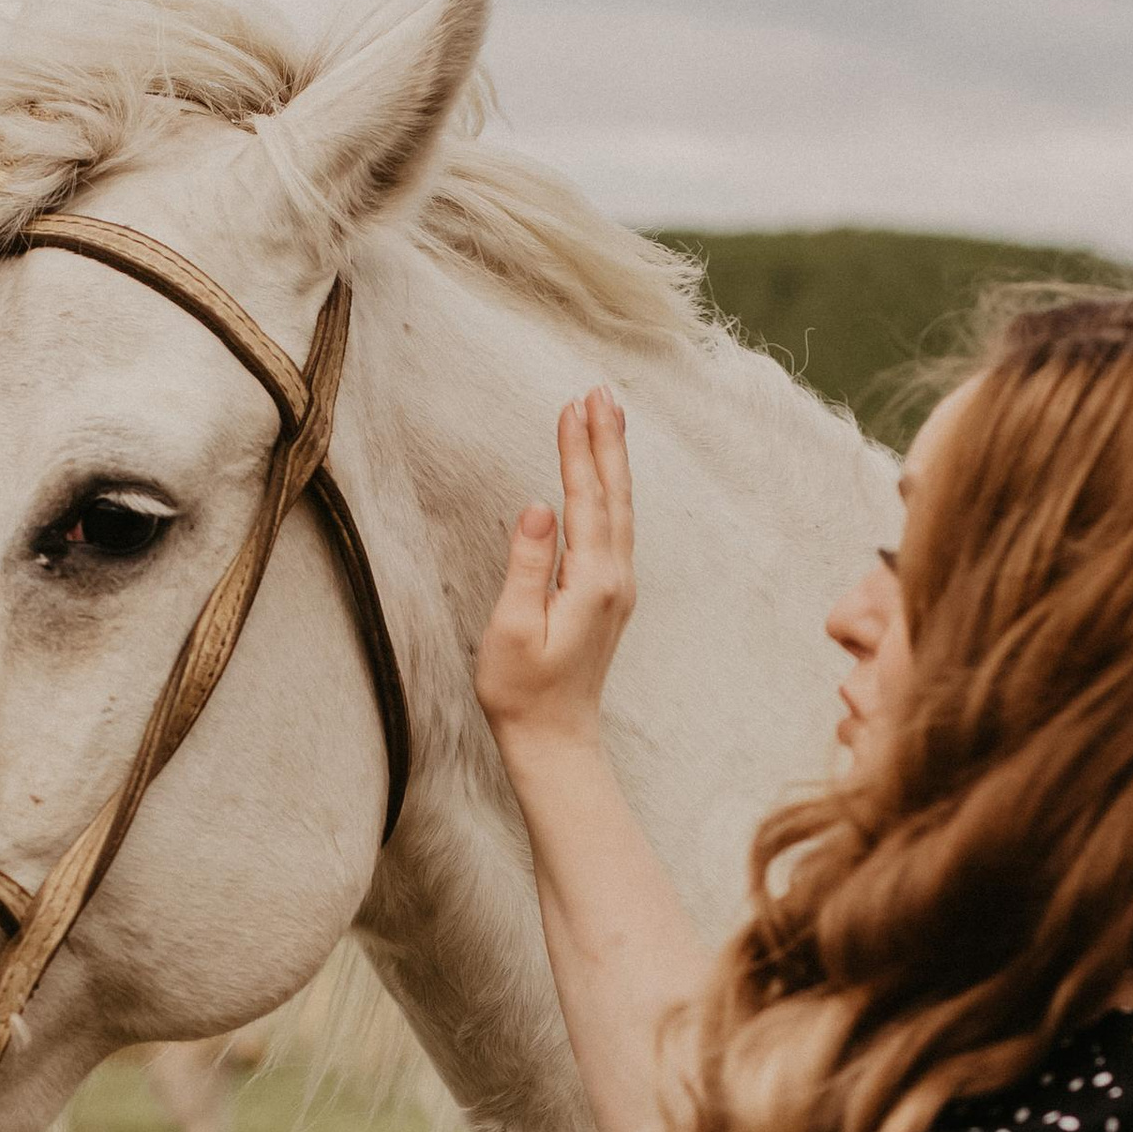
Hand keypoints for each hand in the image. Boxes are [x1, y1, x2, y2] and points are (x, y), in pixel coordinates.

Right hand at [474, 389, 635, 765]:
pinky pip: (614, 529)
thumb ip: (528, 566)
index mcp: (592, 582)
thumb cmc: (523, 692)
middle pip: (613, 496)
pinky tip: (602, 478)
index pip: (585, 500)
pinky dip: (608, 492)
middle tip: (600, 391)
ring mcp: (617, 588)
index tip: (571, 404)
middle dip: (606, 441)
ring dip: (611, 461)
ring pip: (619, 510)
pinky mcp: (609, 597)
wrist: (554, 740)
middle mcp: (615, 580)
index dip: (577, 450)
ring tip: (605, 417)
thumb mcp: (514, 630)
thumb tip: (539, 506)